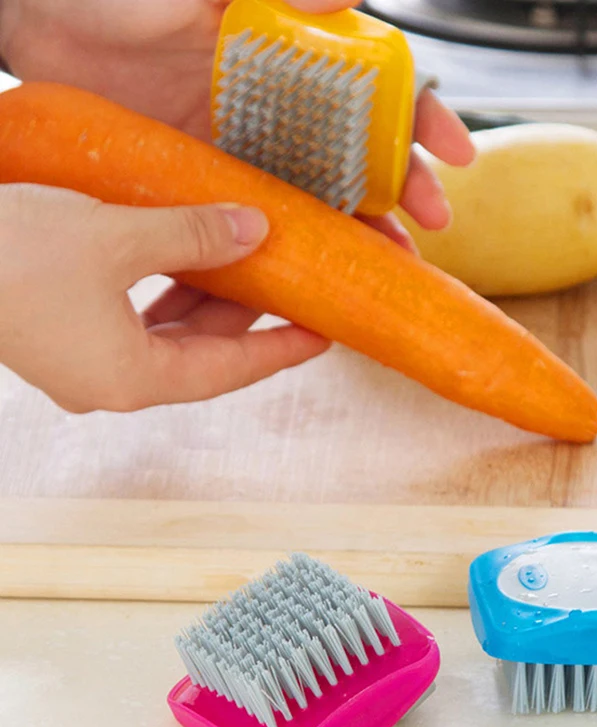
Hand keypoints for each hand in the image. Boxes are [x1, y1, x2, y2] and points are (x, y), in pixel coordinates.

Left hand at [0, 0, 474, 238]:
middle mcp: (279, 110)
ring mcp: (247, 151)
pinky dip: (282, 253)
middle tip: (432, 231)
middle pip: (360, 159)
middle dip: (403, 196)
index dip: (422, 122)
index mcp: (292, 59)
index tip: (456, 156)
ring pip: (318, 202)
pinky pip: (256, 225)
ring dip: (355, 239)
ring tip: (381, 274)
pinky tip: (303, 280)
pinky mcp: (209, 183)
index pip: (377, 91)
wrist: (36, 24)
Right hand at [0, 184, 328, 411]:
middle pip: (202, 354)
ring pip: (167, 335)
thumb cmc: (9, 255)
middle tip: (286, 285)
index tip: (321, 336)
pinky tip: (182, 259)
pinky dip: (164, 292)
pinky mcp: (63, 335)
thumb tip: (253, 229)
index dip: (280, 351)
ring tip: (240, 262)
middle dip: (245, 317)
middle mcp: (111, 382)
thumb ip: (193, 235)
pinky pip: (134, 320)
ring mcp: (85, 362)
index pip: (231, 371)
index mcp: (132, 379)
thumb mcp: (117, 238)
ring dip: (204, 299)